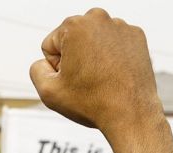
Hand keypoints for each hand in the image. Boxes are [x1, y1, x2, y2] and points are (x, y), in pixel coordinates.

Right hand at [29, 10, 161, 140]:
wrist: (131, 114)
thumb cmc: (93, 103)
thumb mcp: (49, 91)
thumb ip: (36, 69)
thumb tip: (44, 62)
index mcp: (74, 26)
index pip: (51, 46)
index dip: (57, 67)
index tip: (72, 80)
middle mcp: (98, 18)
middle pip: (73, 40)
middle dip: (75, 58)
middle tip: (87, 80)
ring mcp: (120, 26)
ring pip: (94, 42)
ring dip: (94, 57)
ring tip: (102, 78)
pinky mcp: (136, 36)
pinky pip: (114, 44)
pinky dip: (112, 57)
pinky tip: (115, 74)